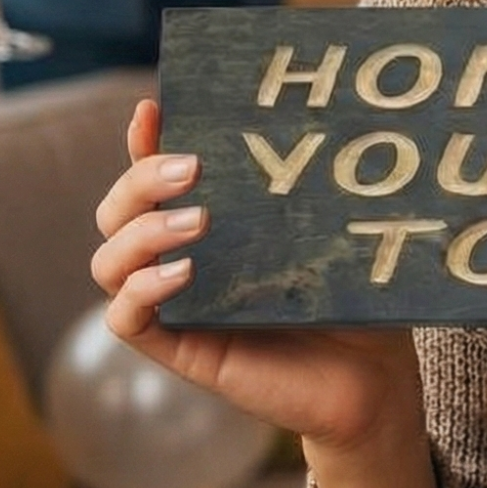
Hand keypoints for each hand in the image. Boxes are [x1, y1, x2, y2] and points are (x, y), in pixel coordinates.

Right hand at [94, 101, 438, 487]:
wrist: (376, 380)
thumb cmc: (358, 297)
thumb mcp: (333, 232)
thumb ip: (312, 189)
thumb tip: (327, 117)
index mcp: (216, 222)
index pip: (158, 175)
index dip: (145, 140)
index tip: (153, 107)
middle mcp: (184, 257)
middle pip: (118, 210)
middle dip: (137, 180)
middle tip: (190, 168)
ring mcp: (178, 304)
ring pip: (109, 261)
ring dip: (138, 232)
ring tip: (196, 222)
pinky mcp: (183, 349)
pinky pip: (127, 319)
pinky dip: (139, 291)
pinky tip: (183, 274)